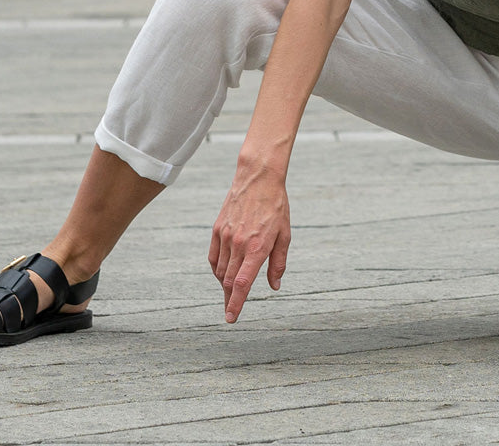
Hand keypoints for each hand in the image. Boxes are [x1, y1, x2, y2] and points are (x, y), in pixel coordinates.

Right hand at [209, 161, 291, 322]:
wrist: (258, 178)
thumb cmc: (276, 206)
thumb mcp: (285, 235)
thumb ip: (278, 263)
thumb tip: (274, 286)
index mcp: (257, 248)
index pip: (242, 284)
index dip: (236, 304)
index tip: (231, 319)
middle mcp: (238, 244)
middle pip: (229, 282)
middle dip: (230, 299)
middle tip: (231, 310)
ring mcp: (225, 236)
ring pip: (220, 271)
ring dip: (224, 284)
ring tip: (231, 290)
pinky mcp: (217, 229)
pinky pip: (213, 257)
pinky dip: (217, 269)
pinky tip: (223, 273)